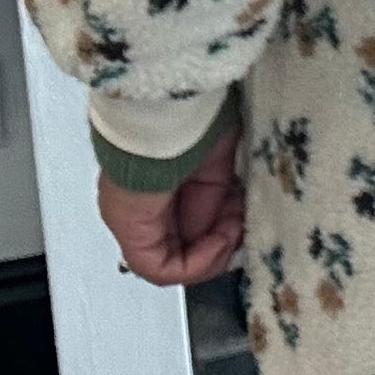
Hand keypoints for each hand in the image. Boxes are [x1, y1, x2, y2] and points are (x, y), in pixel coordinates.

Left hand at [99, 125, 244, 286]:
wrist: (169, 107)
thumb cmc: (194, 119)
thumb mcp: (217, 168)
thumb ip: (217, 203)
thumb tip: (226, 233)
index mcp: (161, 181)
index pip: (191, 225)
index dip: (224, 228)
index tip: (245, 215)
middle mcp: (143, 202)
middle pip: (184, 245)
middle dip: (221, 242)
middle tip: (243, 227)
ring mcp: (132, 218)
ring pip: (173, 261)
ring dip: (213, 253)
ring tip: (234, 231)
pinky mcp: (128, 230)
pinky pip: (160, 268)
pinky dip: (196, 265)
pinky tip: (219, 242)